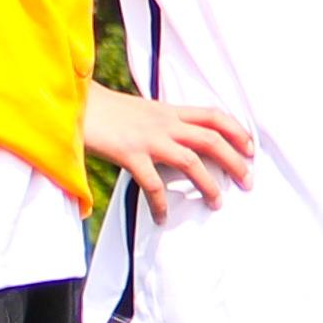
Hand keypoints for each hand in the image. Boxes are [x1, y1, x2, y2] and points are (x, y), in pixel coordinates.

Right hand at [85, 84, 254, 215]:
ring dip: (209, 185)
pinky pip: (152, 184)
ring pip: (191, 162)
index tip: (250, 148)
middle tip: (249, 181)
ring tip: (218, 203)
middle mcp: (164, 123)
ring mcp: (148, 139)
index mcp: (168, 111)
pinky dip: (160, 204)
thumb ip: (161, 122)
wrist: (72, 104)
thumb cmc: (104, 110)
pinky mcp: (130, 154)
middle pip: (212, 139)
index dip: (237, 131)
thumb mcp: (141, 111)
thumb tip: (178, 139)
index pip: (214, 116)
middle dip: (235, 161)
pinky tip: (162, 218)